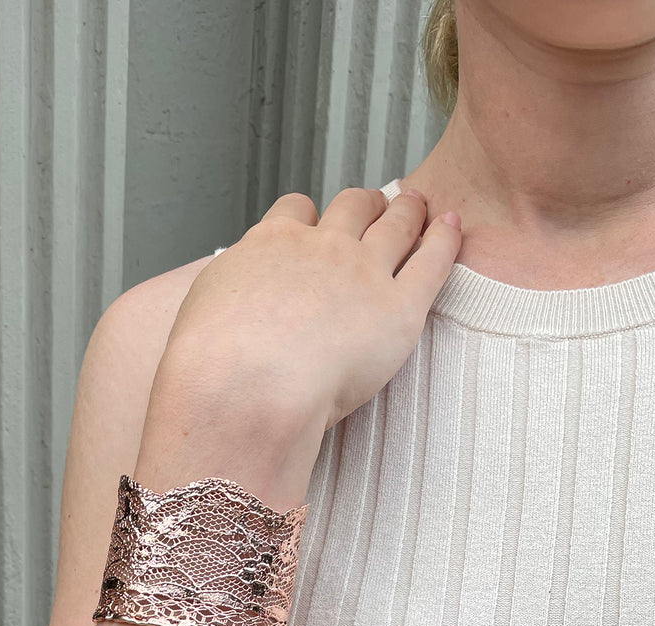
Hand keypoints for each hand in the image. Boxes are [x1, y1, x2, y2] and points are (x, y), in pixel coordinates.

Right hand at [150, 187, 461, 439]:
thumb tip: (232, 306)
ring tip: (418, 208)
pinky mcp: (399, 309)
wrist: (243, 392)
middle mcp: (320, 247)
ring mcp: (363, 273)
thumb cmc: (211, 369)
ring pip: (395, 222)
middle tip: (377, 208)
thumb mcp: (202, 313)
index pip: (296, 212)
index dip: (309, 219)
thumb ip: (227, 296)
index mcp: (270, 245)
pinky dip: (446, 239)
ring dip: (408, 210)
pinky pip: (432, 261)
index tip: (315, 228)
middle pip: (351, 206)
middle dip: (364, 205)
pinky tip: (452, 227)